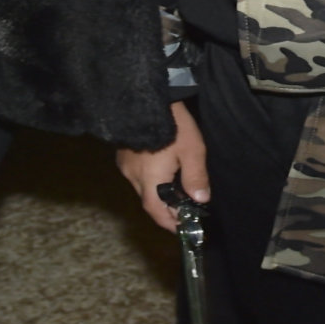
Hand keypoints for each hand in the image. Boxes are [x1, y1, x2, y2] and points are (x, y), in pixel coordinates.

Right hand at [117, 101, 211, 228]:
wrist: (146, 94)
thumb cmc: (172, 122)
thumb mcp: (191, 149)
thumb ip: (196, 177)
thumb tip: (201, 200)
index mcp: (149, 178)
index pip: (156, 212)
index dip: (170, 223)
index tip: (183, 228)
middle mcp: (132, 176)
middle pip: (149, 201)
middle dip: (166, 209)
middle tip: (185, 208)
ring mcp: (124, 164)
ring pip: (142, 188)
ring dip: (158, 193)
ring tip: (178, 189)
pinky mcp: (123, 154)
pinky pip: (137, 175)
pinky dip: (151, 180)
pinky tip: (164, 169)